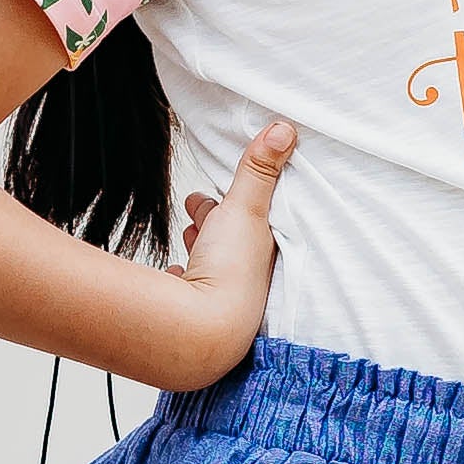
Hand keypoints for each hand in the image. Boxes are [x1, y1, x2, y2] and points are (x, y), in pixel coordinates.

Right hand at [164, 118, 294, 377]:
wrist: (200, 334)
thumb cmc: (230, 275)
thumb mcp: (247, 210)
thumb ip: (260, 170)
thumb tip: (285, 129)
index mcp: (262, 255)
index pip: (249, 221)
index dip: (233, 203)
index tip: (215, 193)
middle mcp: (245, 281)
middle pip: (226, 243)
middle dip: (210, 224)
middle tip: (196, 210)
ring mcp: (217, 300)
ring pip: (208, 267)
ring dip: (198, 250)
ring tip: (191, 237)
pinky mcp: (189, 314)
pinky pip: (186, 296)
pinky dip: (183, 283)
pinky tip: (178, 277)